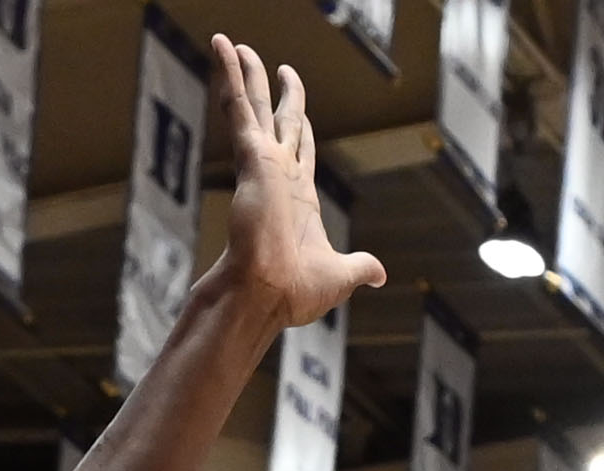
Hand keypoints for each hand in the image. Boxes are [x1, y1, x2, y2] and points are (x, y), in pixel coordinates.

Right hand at [200, 37, 378, 331]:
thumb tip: (381, 274)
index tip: (299, 107)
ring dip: (245, 73)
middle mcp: (278, 174)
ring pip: (254, 104)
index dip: (302, 125)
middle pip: (279, 118)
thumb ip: (360, 267)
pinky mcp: (251, 156)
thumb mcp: (341, 275)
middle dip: (277, 91)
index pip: (301, 148)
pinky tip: (222, 45)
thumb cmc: (295, 293)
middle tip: (274, 65)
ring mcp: (263, 162)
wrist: (266, 293)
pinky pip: (239, 105)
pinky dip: (229, 74)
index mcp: (298, 196)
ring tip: (232, 43)